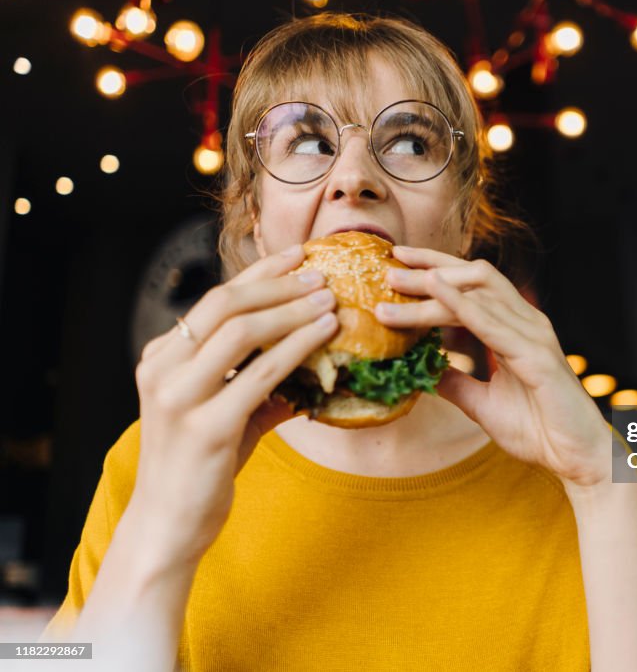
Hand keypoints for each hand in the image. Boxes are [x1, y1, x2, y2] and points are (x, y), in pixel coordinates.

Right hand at [131, 245, 337, 563]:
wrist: (169, 525)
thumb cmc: (200, 468)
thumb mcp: (226, 413)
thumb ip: (260, 383)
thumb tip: (315, 359)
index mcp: (162, 357)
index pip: (215, 300)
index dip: (260, 274)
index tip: (297, 256)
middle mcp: (163, 369)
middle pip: (225, 305)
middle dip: (278, 284)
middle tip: (320, 274)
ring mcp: (180, 397)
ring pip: (241, 331)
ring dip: (292, 311)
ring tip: (330, 300)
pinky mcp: (206, 428)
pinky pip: (260, 375)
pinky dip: (297, 348)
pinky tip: (324, 335)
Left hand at [376, 247, 610, 488]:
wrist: (576, 458)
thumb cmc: (539, 430)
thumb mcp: (483, 404)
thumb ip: (457, 383)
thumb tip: (424, 371)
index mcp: (517, 329)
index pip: (473, 286)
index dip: (436, 270)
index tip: (398, 264)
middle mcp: (527, 323)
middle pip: (475, 277)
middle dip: (431, 266)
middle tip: (389, 265)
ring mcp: (533, 335)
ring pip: (478, 295)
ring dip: (434, 286)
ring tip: (397, 282)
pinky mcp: (536, 356)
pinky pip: (492, 323)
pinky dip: (461, 304)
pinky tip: (435, 291)